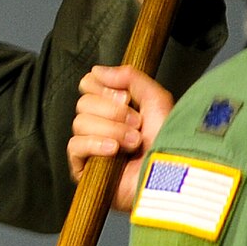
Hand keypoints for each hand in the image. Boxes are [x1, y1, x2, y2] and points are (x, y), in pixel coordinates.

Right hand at [67, 65, 173, 210]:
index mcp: (115, 109)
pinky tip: (115, 152)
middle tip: (137, 125)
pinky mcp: (84, 170)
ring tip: (134, 142)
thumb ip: (130, 77)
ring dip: (111, 130)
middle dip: (113, 112)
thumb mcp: (156, 99)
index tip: (126, 98)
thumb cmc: (169, 142)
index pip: (89, 85)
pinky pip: (75, 146)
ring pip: (80, 122)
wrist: (171, 174)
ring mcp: (92, 149)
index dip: (104, 88)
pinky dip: (96, 145)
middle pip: (84, 103)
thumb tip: (96, 71)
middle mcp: (102, 127)